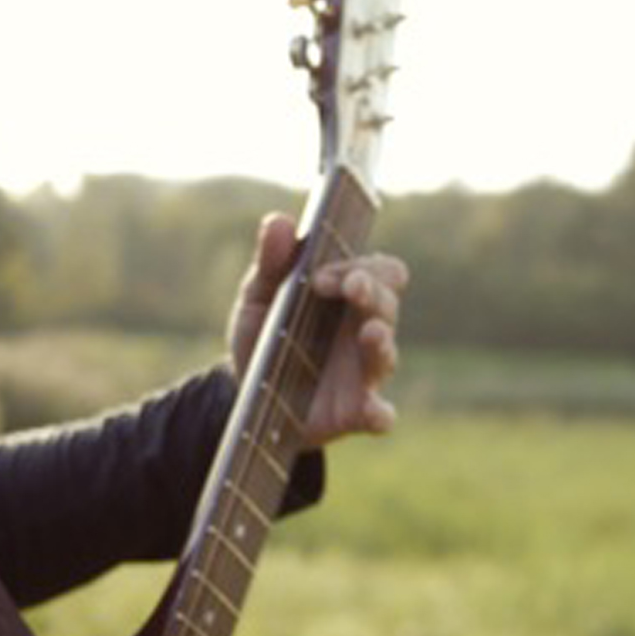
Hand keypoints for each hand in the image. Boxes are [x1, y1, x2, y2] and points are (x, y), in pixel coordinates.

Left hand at [225, 212, 405, 447]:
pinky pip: (379, 415)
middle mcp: (363, 331)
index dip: (359, 266)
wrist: (246, 396)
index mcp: (348, 297)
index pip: (378, 270)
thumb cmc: (264, 338)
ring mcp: (362, 374)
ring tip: (369, 333)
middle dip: (373, 291)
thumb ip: (271, 262)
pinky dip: (380, 414)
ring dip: (382, 341)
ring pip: (386, 354)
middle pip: (388, 304)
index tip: (322, 275)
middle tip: (350, 287)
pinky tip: (374, 411)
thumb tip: (279, 220)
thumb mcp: (258, 298)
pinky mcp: (354, 412)